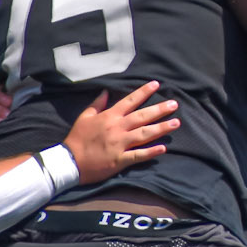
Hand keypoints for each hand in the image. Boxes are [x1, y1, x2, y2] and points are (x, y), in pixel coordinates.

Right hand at [61, 80, 178, 183]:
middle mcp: (117, 128)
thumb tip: (106, 91)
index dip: (144, 92)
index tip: (156, 85)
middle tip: (174, 104)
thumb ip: (97, 104)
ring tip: (176, 123)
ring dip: (161, 128)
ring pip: (144, 134)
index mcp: (109, 116)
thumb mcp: (84, 117)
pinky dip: (151, 152)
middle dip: (159, 109)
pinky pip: (138, 155)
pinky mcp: (120, 160)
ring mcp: (120, 144)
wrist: (70, 162)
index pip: (130, 101)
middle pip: (142, 116)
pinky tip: (163, 148)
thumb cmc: (77, 139)